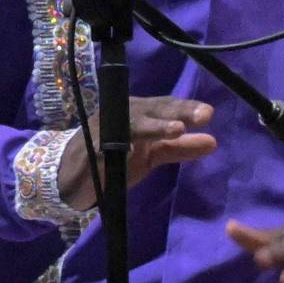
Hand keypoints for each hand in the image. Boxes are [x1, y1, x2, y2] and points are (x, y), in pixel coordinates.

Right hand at [59, 96, 217, 208]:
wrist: (70, 176)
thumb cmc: (115, 159)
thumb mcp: (151, 155)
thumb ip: (180, 148)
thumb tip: (213, 141)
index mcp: (140, 112)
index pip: (166, 106)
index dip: (186, 108)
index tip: (209, 114)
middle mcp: (124, 113)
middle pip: (153, 109)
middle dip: (177, 111)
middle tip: (203, 115)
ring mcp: (106, 129)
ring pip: (133, 123)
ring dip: (154, 126)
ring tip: (176, 130)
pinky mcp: (90, 149)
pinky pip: (106, 145)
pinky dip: (119, 146)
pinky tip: (133, 150)